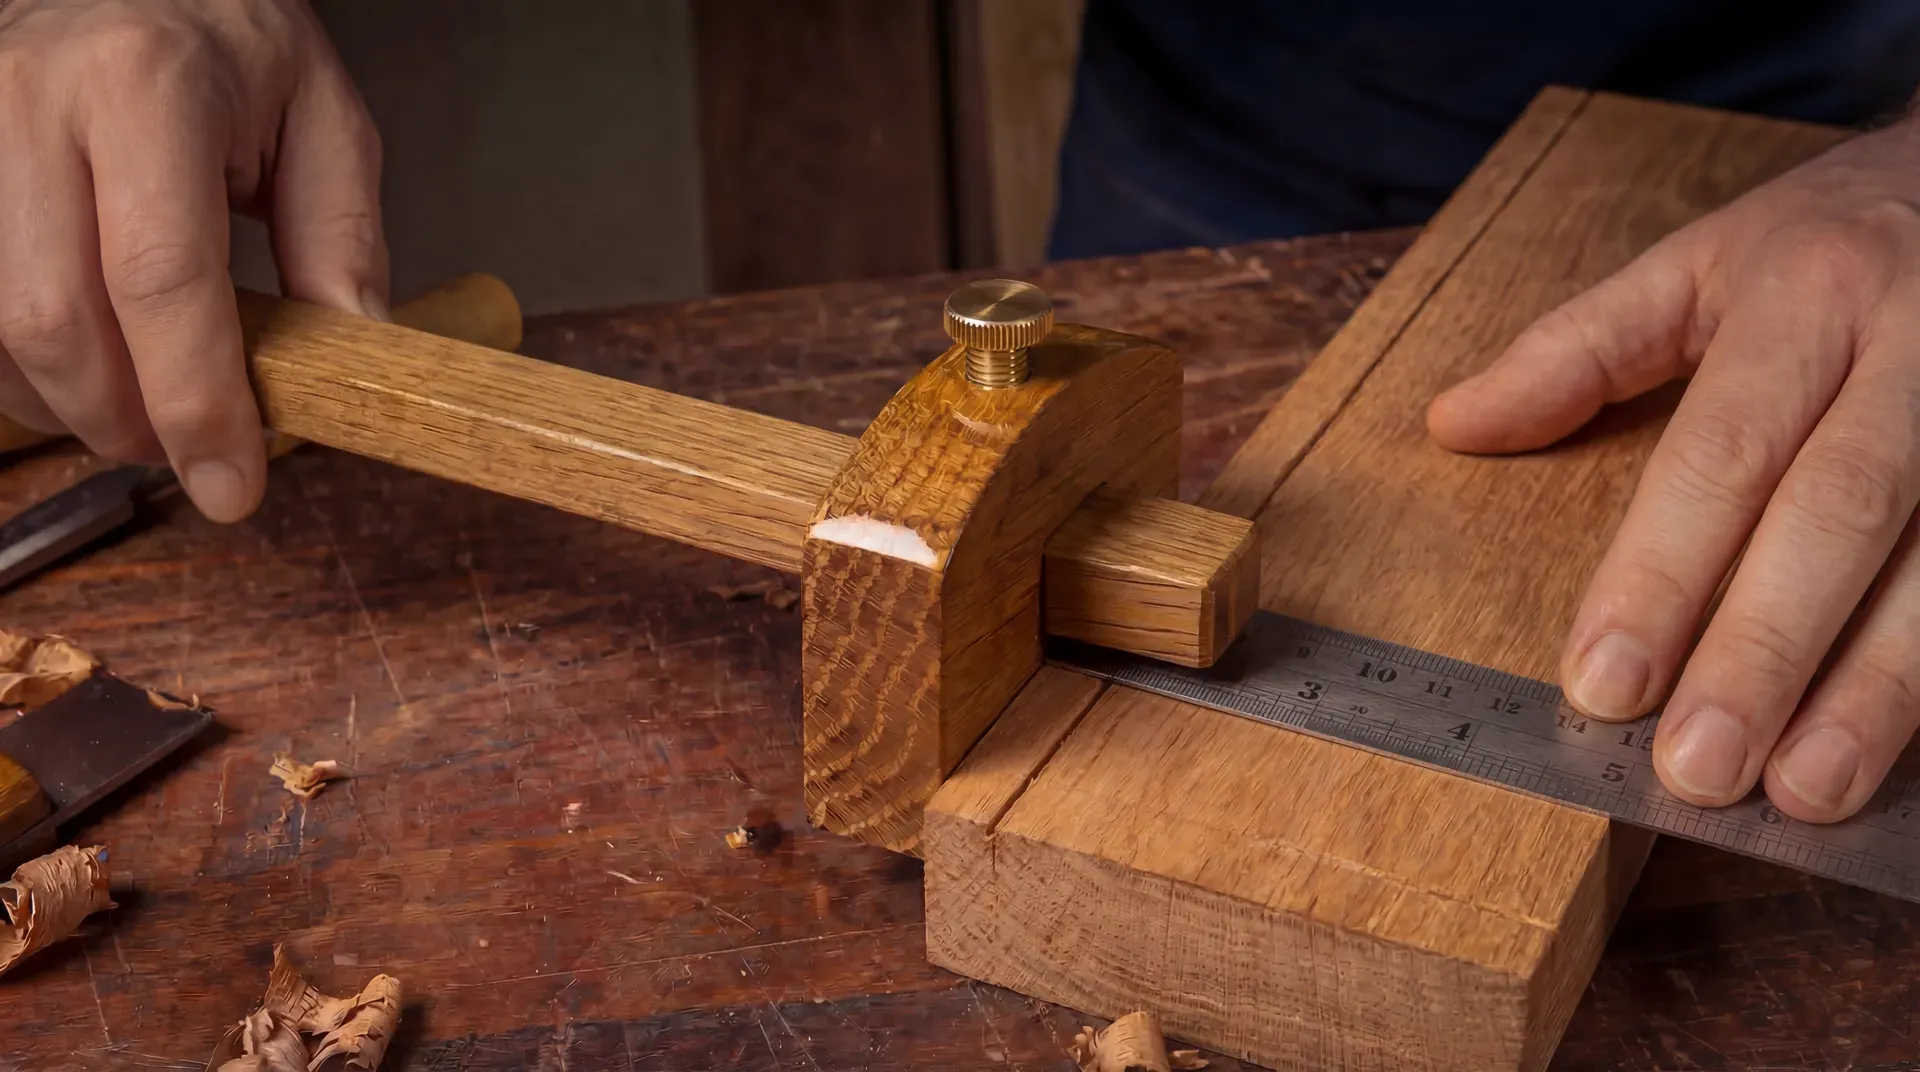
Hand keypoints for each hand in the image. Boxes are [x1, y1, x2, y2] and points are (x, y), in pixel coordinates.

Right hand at [0, 0, 384, 520]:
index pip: (162, 278)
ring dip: (73, 403)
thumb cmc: (222, 35)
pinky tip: (87, 363)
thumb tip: (356, 360)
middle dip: (128, 420)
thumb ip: (340, 237)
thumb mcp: (319, 112)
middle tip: (191, 450)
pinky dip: (26, 365)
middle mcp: (31, 101)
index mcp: (146, 84)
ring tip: (146, 408)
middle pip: (56, 320)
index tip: (233, 481)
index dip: (197, 401)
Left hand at [1427, 115, 1919, 823]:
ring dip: (1877, 689)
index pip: (1721, 451)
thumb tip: (1453, 424)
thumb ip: (1579, 347)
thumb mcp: (1704, 259)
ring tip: (1803, 793)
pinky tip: (1898, 759)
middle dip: (1764, 648)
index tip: (1599, 684)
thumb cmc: (1840, 238)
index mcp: (1808, 297)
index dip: (1660, 572)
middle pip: (1839, 512)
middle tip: (1696, 768)